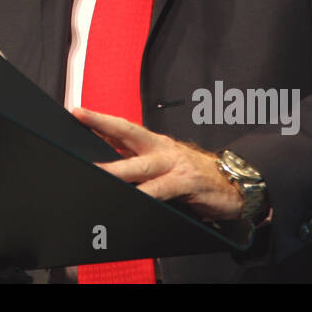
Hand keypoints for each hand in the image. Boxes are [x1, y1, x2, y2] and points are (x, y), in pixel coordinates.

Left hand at [71, 106, 243, 221]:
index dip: (99, 120)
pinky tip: (134, 199)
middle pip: (128, 134)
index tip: (76, 112)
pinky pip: (161, 190)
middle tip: (79, 120)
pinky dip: (146, 195)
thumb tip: (108, 162)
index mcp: (154, 144)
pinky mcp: (186, 183)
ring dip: (117, 169)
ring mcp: (173, 164)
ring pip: (139, 165)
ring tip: (97, 171)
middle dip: (102, 126)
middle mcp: (162, 149)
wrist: (235, 184)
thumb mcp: (164, 164)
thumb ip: (139, 162)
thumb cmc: (195, 175)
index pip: (122, 128)